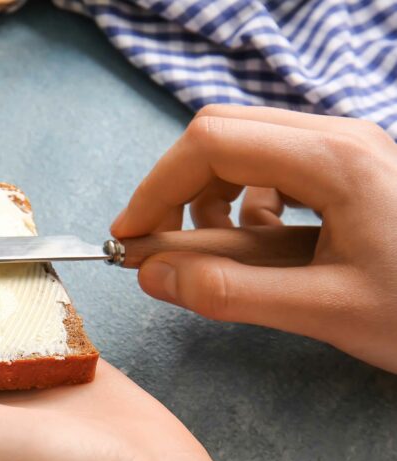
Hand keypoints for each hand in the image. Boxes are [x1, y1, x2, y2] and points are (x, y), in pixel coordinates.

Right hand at [112, 105, 396, 372]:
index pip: (211, 143)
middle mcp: (338, 137)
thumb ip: (229, 292)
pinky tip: (258, 239)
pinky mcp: (349, 167)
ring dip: (207, 192)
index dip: (156, 188)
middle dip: (175, 186)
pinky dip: (242, 198)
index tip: (128, 236)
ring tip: (209, 246)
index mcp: (334, 160)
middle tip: (156, 242)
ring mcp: (347, 148)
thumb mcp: (324, 311)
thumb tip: (151, 273)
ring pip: (244, 144)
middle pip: (222, 132)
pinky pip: (273, 163)